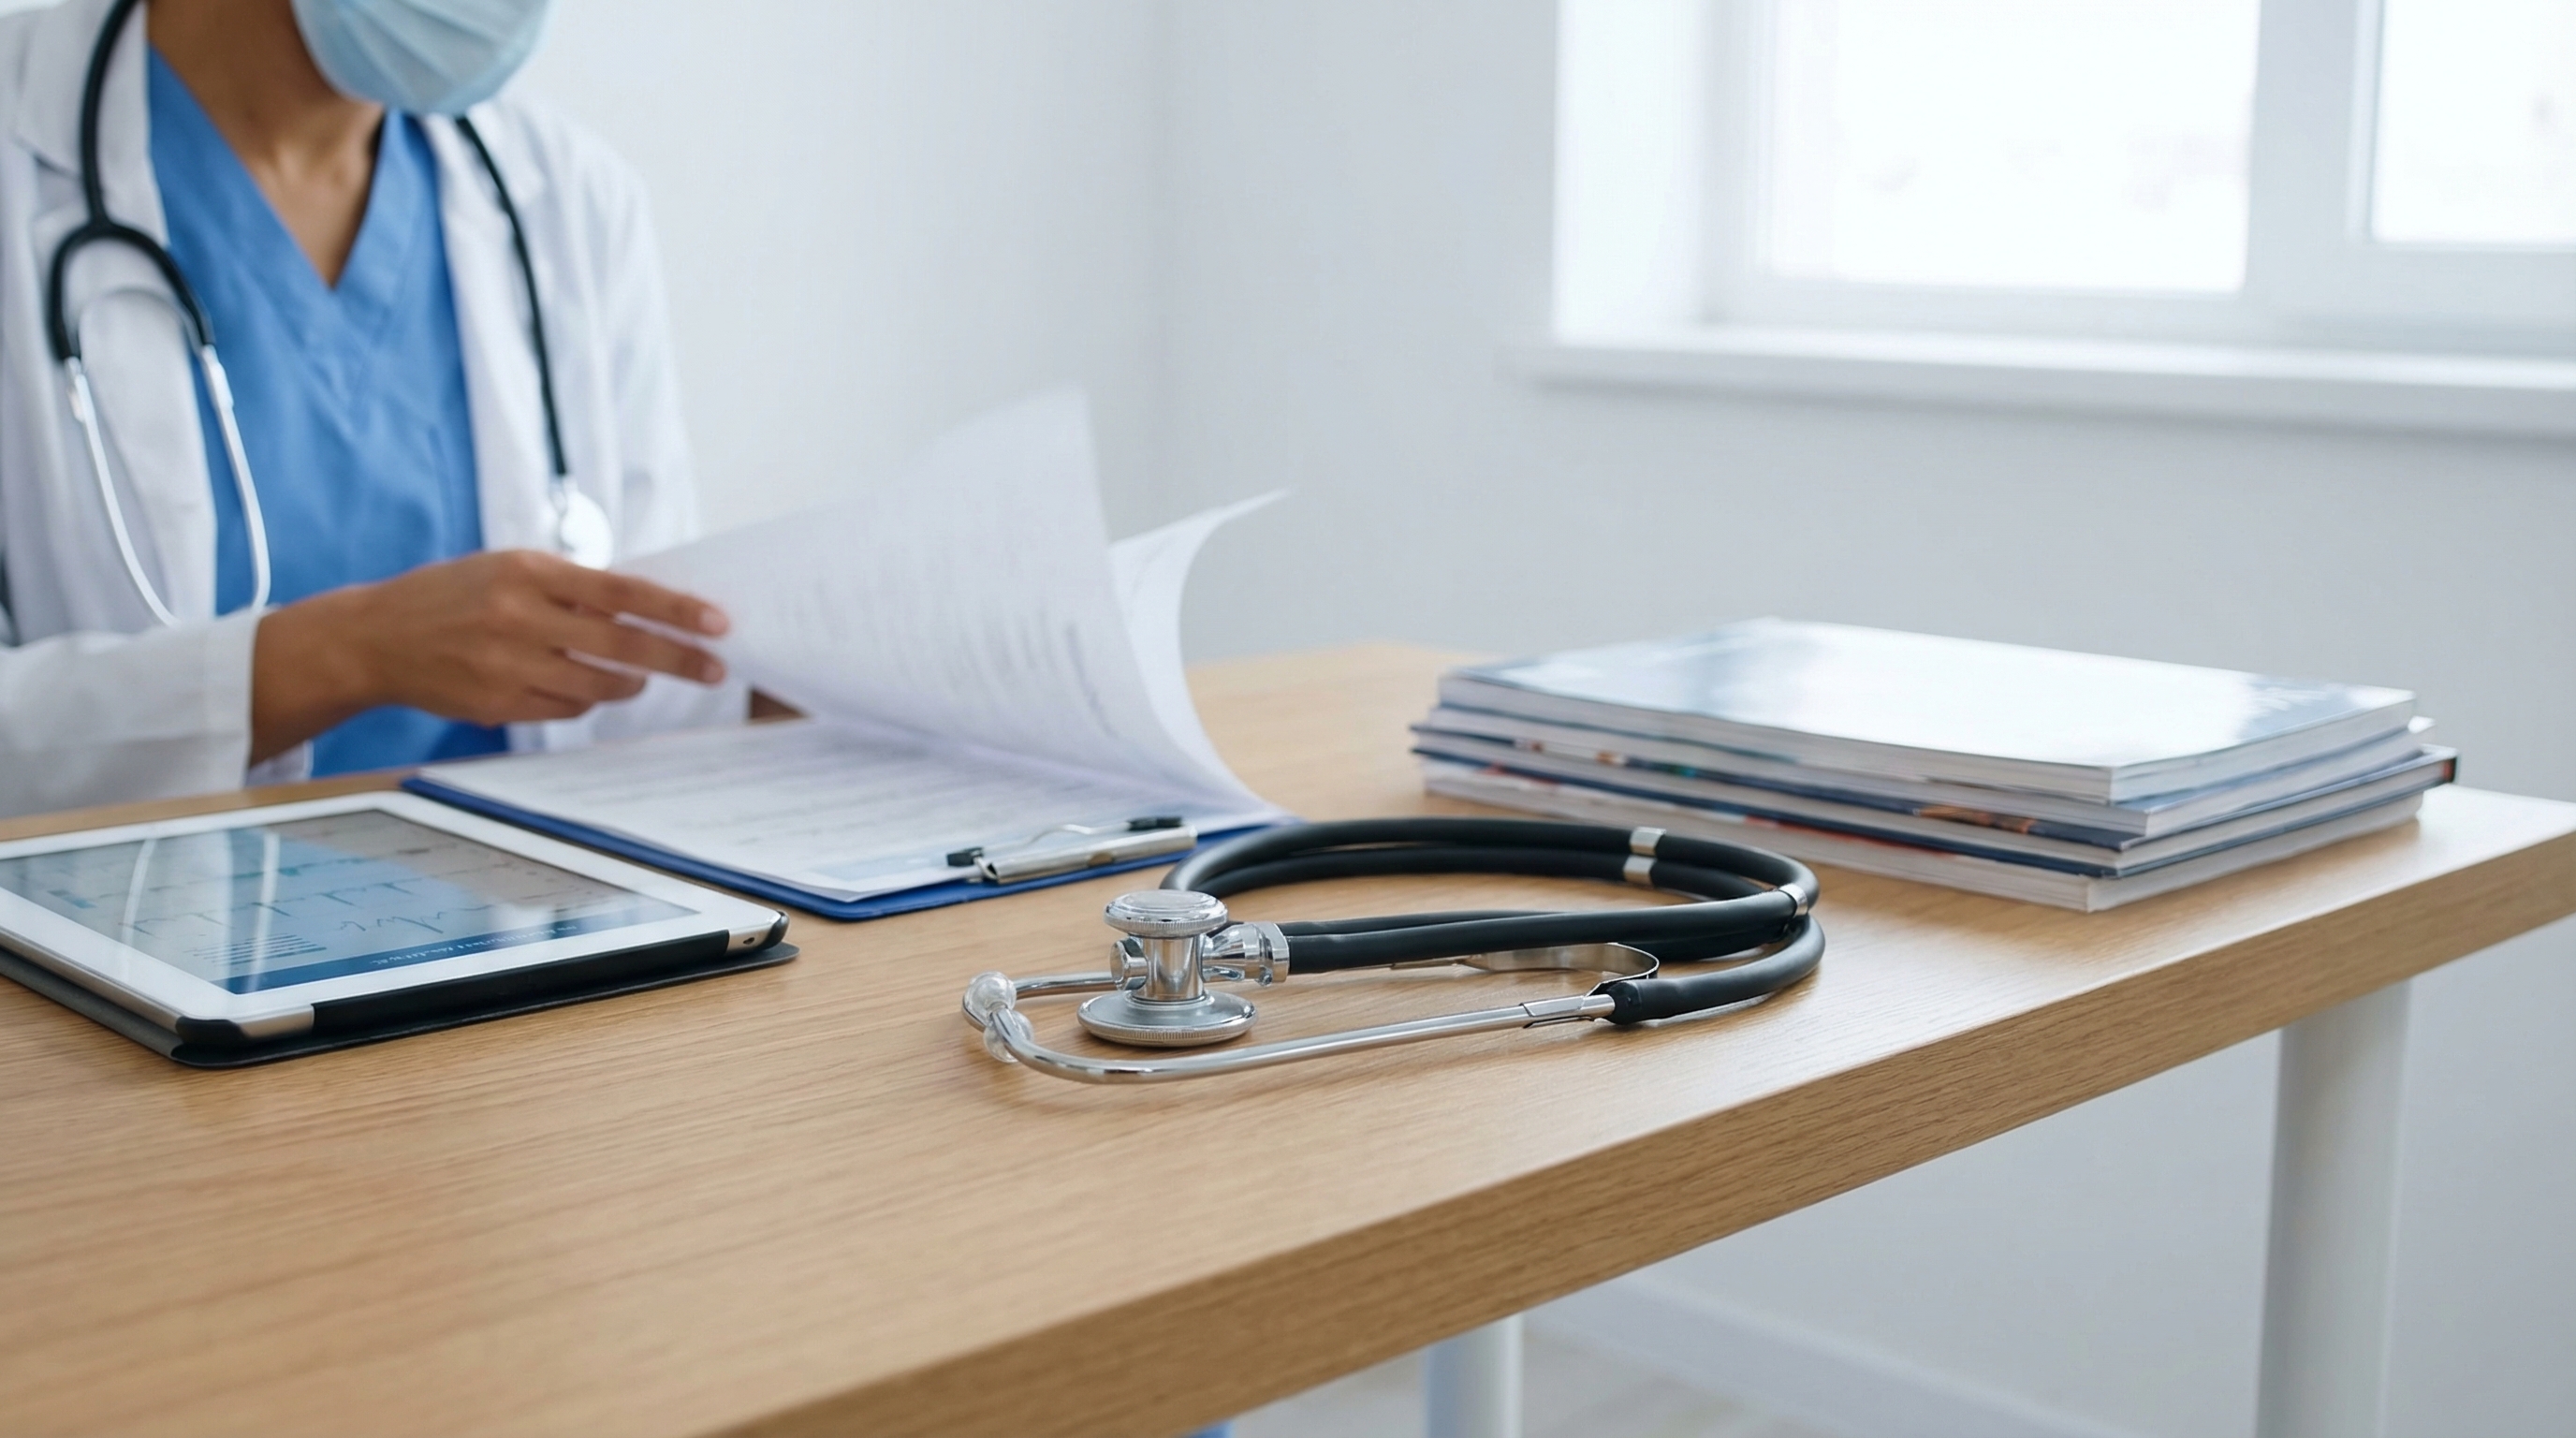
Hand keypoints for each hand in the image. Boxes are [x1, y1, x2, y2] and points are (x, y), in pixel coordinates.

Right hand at [251, 550, 729, 762]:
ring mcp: (507, 665)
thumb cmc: (455, 595)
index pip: (622, 593)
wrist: (376, 637)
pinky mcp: (498, 704)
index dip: (676, 610)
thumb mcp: (508, 568)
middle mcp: (519, 617)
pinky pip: (566, 710)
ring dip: (628, 683)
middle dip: (676, 660)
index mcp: (529, 572)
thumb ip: (572, 587)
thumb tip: (648, 608)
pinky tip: (577, 686)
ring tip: (637, 676)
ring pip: (598, 686)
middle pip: (621, 646)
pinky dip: (583, 700)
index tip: (717, 623)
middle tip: (714, 669)